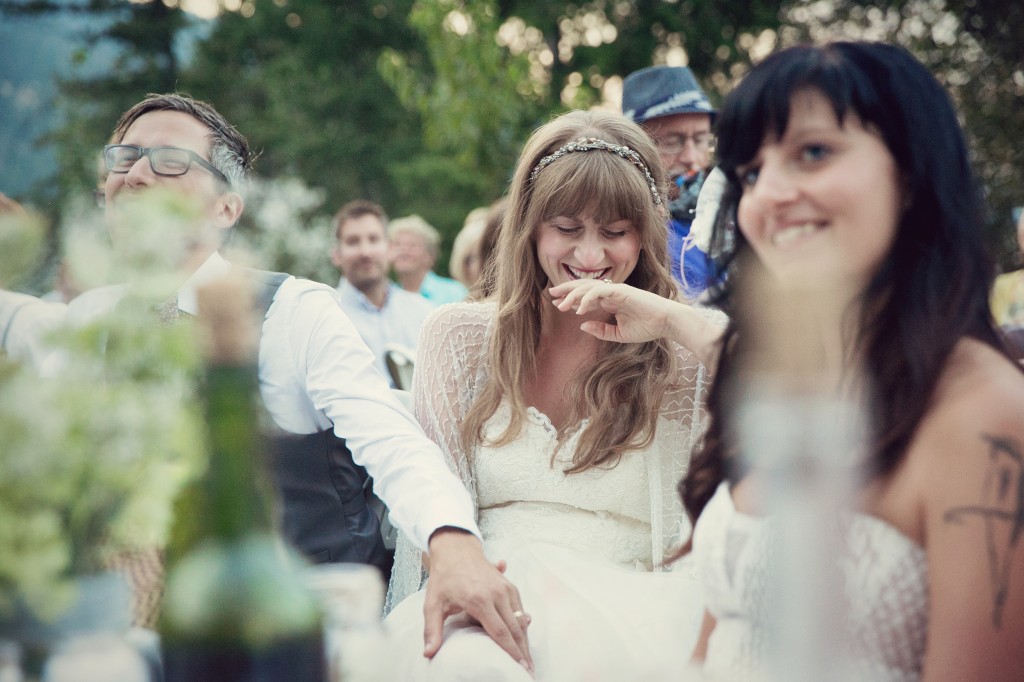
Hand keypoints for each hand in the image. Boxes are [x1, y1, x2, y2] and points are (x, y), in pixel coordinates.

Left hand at [423, 527, 532, 674]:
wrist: (456, 550)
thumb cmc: (444, 578)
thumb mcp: (432, 603)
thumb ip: (432, 630)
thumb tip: (428, 652)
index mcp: (479, 600)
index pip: (500, 632)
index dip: (510, 652)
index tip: (519, 667)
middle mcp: (496, 594)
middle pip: (515, 629)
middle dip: (523, 652)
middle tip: (528, 670)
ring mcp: (505, 588)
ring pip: (521, 620)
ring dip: (525, 640)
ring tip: (528, 660)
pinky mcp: (509, 585)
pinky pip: (520, 608)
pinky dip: (524, 625)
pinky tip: (524, 638)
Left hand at [549, 279, 673, 343]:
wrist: (666, 323)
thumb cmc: (647, 327)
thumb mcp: (619, 334)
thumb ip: (601, 330)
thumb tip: (582, 326)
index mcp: (611, 300)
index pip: (587, 295)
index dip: (572, 298)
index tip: (558, 305)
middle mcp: (612, 292)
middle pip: (584, 286)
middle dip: (567, 290)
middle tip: (551, 295)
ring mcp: (617, 290)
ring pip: (589, 287)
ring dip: (573, 294)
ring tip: (561, 305)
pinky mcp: (622, 291)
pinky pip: (599, 291)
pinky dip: (587, 298)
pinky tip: (578, 309)